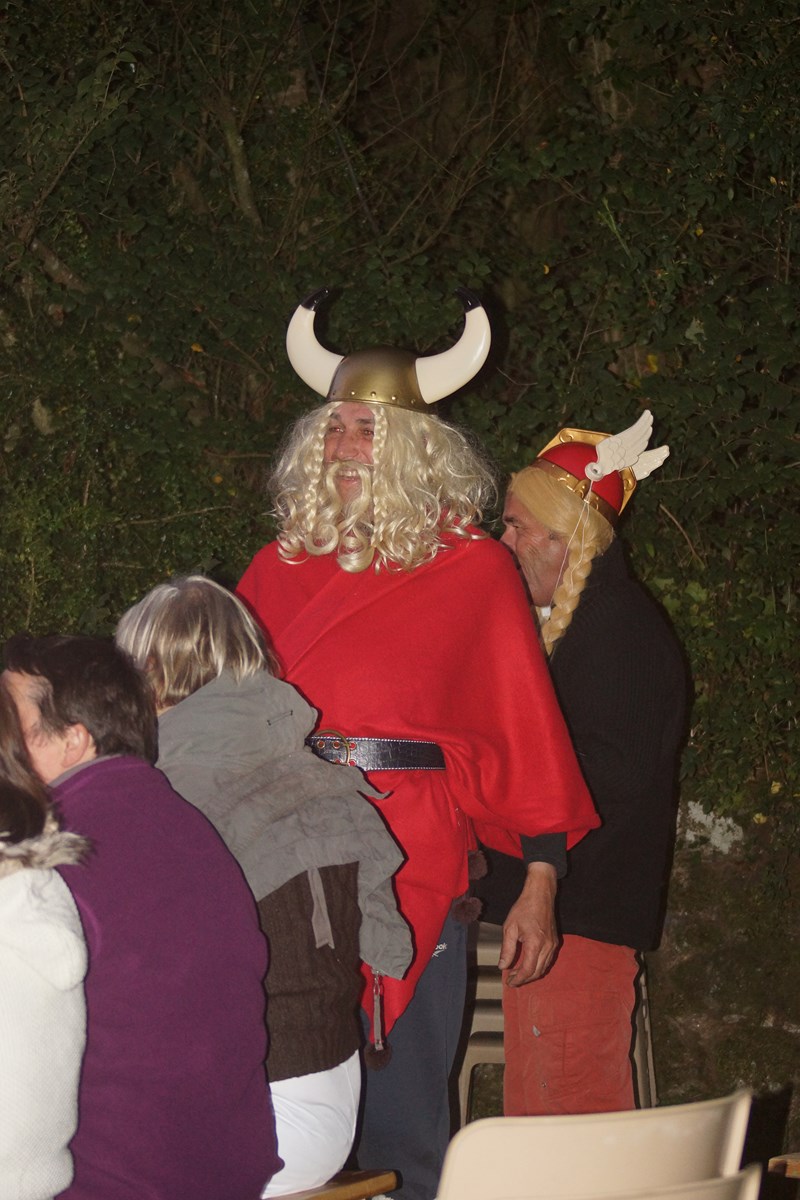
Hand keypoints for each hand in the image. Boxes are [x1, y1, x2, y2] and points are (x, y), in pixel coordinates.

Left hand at [498, 861, 558, 986]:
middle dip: (524, 979)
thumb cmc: (524, 908)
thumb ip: (507, 949)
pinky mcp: (555, 942)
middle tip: (511, 979)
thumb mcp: (510, 927)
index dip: (518, 979)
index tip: (509, 982)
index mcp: (535, 943)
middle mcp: (547, 946)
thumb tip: (503, 966)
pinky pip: (548, 960)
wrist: (541, 895)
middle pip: (537, 972)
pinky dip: (538, 966)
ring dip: (531, 974)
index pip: (528, 970)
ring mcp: (553, 945)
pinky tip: (528, 964)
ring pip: (544, 968)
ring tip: (517, 973)